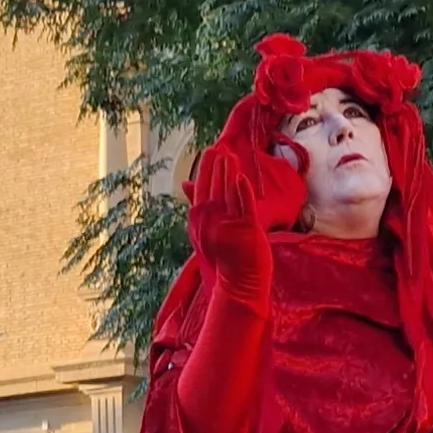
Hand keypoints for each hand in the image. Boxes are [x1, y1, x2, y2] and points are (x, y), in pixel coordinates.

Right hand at [184, 146, 298, 292]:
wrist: (240, 284)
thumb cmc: (226, 257)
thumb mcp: (206, 230)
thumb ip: (198, 205)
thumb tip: (186, 183)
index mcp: (201, 221)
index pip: (202, 189)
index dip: (206, 169)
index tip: (210, 152)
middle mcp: (211, 222)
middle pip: (213, 188)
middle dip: (216, 167)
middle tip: (219, 148)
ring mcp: (228, 226)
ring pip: (227, 193)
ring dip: (228, 173)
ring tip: (230, 156)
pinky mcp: (247, 230)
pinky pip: (244, 207)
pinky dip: (242, 192)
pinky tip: (241, 178)